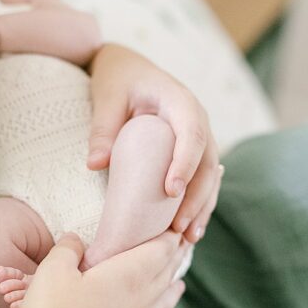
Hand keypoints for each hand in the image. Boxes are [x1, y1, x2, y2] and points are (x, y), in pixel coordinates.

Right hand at [4, 230, 189, 307]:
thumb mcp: (52, 273)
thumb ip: (67, 249)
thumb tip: (76, 240)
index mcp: (130, 276)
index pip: (162, 249)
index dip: (171, 234)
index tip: (176, 222)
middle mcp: (142, 300)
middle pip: (168, 271)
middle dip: (176, 254)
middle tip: (183, 241)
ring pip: (165, 298)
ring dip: (173, 282)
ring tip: (179, 277)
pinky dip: (161, 307)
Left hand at [87, 44, 222, 242]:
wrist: (131, 69)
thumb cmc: (119, 79)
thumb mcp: (108, 96)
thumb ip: (103, 127)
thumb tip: (95, 164)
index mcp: (181, 102)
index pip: (191, 135)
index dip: (185, 164)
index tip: (171, 191)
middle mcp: (199, 120)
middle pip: (208, 163)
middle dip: (197, 197)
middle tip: (177, 227)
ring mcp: (201, 138)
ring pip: (211, 176)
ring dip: (202, 207)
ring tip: (188, 238)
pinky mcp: (195, 153)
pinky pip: (204, 180)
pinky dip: (199, 205)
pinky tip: (189, 231)